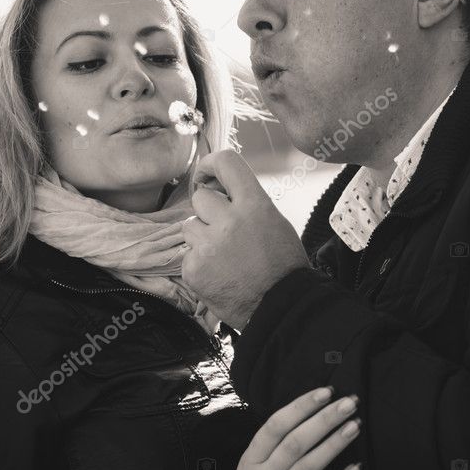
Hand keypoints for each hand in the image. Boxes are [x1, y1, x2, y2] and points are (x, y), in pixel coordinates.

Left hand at [181, 149, 310, 329]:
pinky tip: (219, 274)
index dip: (211, 164)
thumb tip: (222, 190)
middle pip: (200, 197)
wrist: (280, 308)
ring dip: (202, 237)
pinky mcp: (194, 269)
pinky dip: (199, 264)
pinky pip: (187, 255)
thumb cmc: (282, 265)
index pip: (226, 162)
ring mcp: (209, 245)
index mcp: (254, 205)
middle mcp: (229, 220)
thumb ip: (247, 203)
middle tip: (223, 229)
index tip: (206, 174)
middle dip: (209, 211)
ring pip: (189, 226)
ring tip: (223, 256)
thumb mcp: (274, 222)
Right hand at [226, 387, 361, 469]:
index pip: (275, 427)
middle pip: (294, 444)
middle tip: (348, 404)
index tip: (324, 393)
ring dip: (332, 445)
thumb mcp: (248, 467)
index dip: (301, 407)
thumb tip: (307, 411)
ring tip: (355, 426)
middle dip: (323, 420)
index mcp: (250, 461)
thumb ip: (271, 445)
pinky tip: (355, 468)